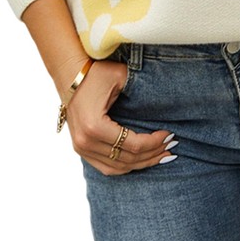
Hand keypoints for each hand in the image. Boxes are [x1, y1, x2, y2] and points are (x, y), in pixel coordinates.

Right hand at [65, 59, 175, 175]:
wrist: (69, 75)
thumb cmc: (96, 73)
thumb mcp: (120, 76)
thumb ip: (140, 89)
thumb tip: (164, 103)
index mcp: (94, 127)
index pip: (133, 145)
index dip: (154, 143)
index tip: (169, 134)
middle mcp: (85, 142)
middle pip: (127, 159)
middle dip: (152, 154)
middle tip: (170, 147)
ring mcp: (81, 148)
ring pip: (118, 167)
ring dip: (141, 163)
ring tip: (160, 156)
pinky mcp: (81, 149)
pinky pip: (106, 167)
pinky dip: (125, 166)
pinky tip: (141, 161)